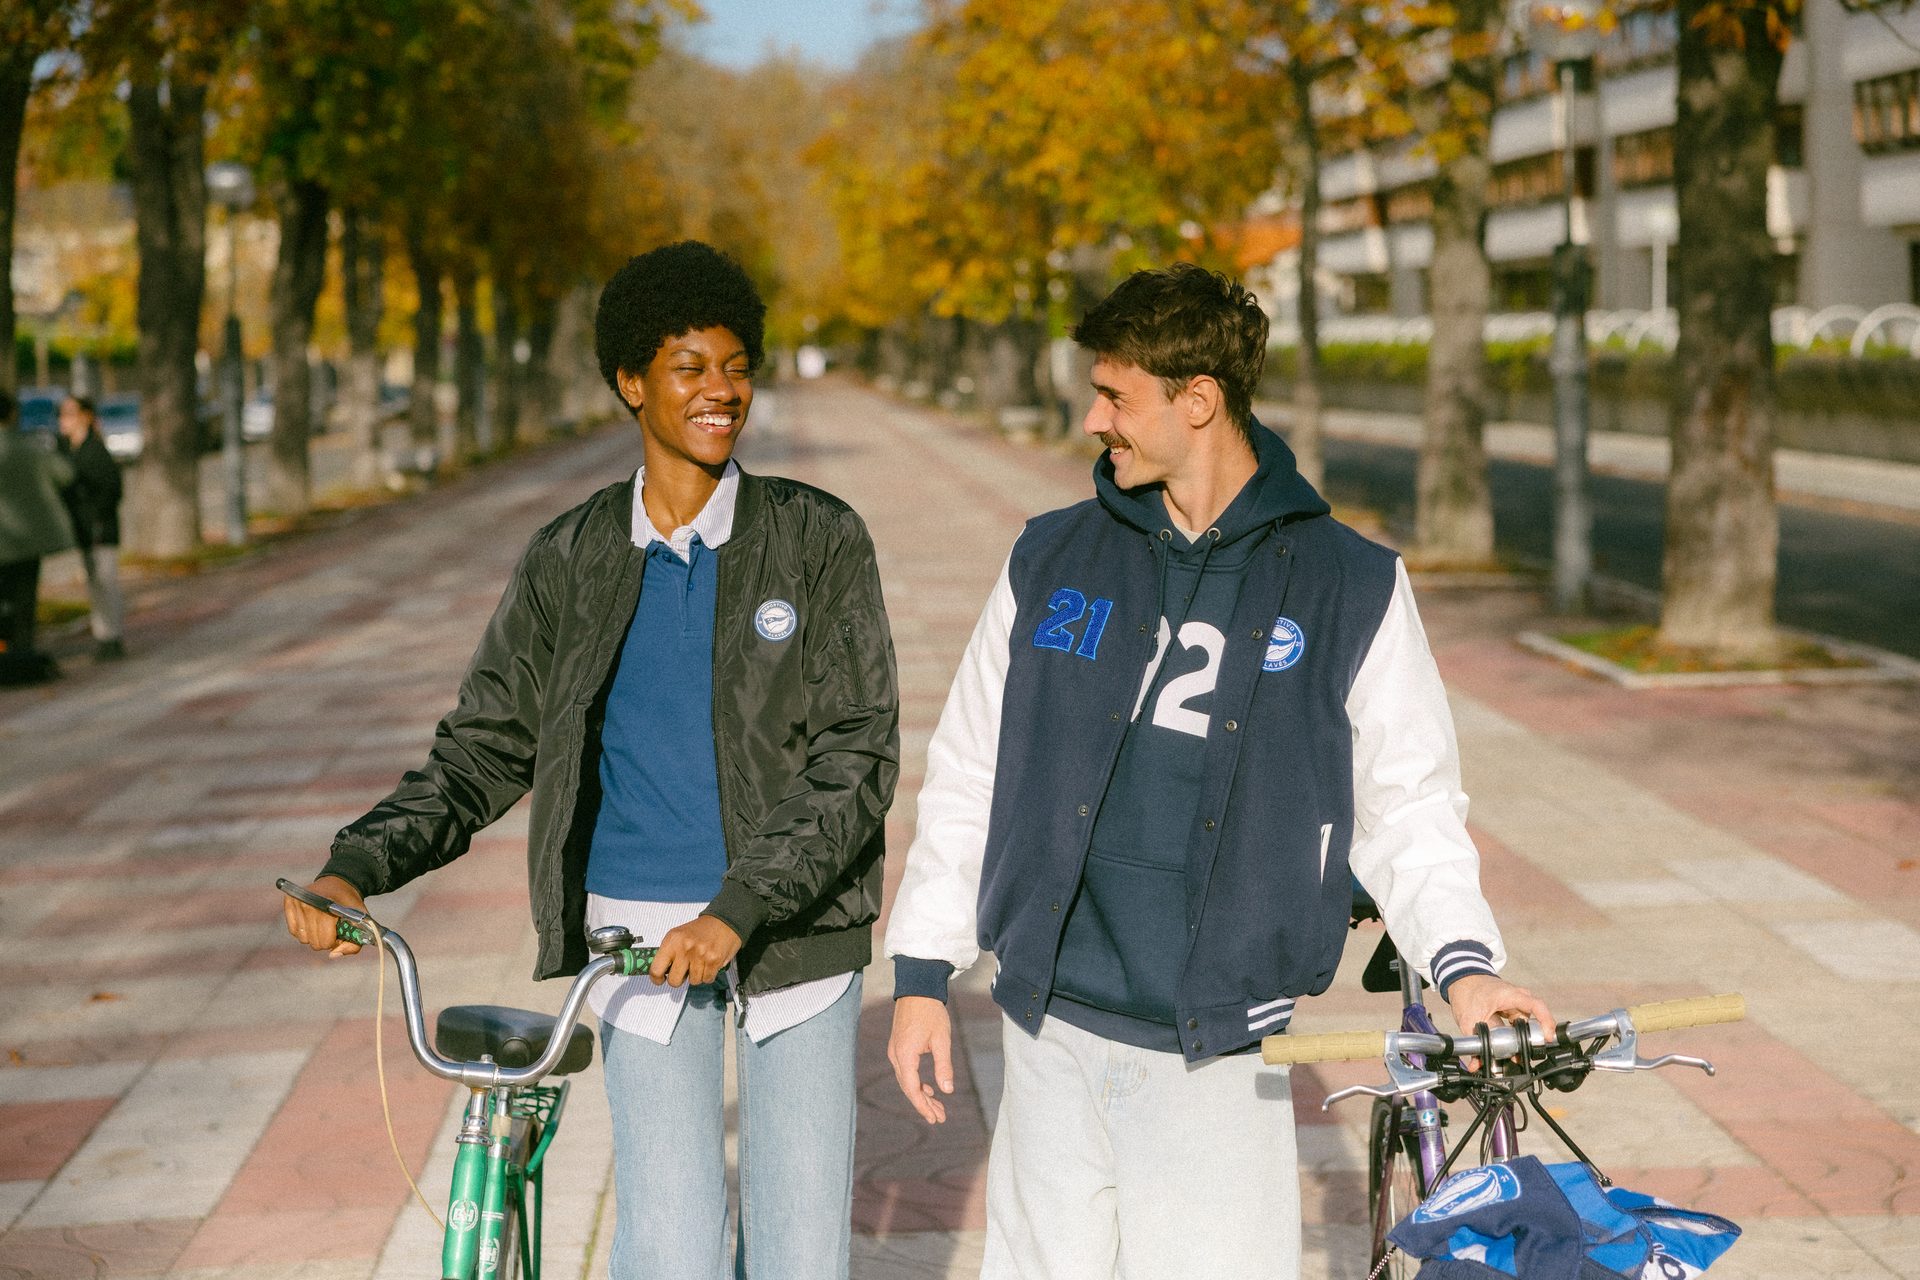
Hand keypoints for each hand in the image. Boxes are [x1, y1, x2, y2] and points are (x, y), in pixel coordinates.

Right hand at [283, 875, 365, 957]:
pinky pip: (293, 931)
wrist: (338, 883)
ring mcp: (297, 902)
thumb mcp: (361, 921)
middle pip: (314, 942)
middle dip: (325, 940)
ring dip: (314, 936)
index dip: (335, 941)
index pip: (326, 939)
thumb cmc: (349, 904)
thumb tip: (333, 955)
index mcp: (327, 905)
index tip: (339, 932)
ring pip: (303, 939)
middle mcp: (308, 903)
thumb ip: (353, 944)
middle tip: (332, 929)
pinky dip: (304, 931)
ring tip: (323, 924)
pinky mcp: (288, 902)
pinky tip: (312, 921)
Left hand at [650, 915, 741, 986]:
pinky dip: (708, 975)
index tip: (660, 980)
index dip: (657, 979)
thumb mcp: (678, 935)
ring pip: (693, 981)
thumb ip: (668, 952)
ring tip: (700, 963)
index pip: (656, 969)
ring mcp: (700, 955)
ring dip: (696, 976)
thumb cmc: (700, 929)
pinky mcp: (714, 961)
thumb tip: (659, 971)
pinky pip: (707, 979)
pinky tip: (709, 964)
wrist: (724, 921)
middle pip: (674, 981)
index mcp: (672, 940)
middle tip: (683, 972)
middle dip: (678, 979)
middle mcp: (684, 948)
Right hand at [888, 996, 953, 1124]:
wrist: (917, 988)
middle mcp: (895, 1055)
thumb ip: (944, 1066)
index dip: (923, 1106)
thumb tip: (947, 1090)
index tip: (934, 1118)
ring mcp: (895, 1051)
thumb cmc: (931, 1012)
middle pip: (908, 1088)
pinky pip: (905, 1071)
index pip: (912, 1089)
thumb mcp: (942, 1040)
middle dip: (924, 1104)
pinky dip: (916, 1082)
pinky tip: (929, 1088)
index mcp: (905, 1056)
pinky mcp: (898, 1046)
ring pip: (906, 1080)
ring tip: (937, 1107)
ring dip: (921, 1094)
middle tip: (940, 1117)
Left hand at [1445, 974, 1555, 1070]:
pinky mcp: (1512, 1008)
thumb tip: (1476, 1064)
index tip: (1547, 1038)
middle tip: (1523, 1054)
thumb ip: (1474, 1043)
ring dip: (1521, 1038)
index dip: (1546, 1022)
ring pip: (1526, 1023)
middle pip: (1532, 1019)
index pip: (1536, 1006)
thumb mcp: (1468, 1019)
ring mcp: (1516, 1002)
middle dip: (1530, 1039)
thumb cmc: (1466, 992)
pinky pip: (1520, 1023)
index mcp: (1510, 995)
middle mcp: (1517, 997)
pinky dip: (1515, 1034)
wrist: (1460, 978)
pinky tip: (1510, 1044)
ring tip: (1515, 1052)